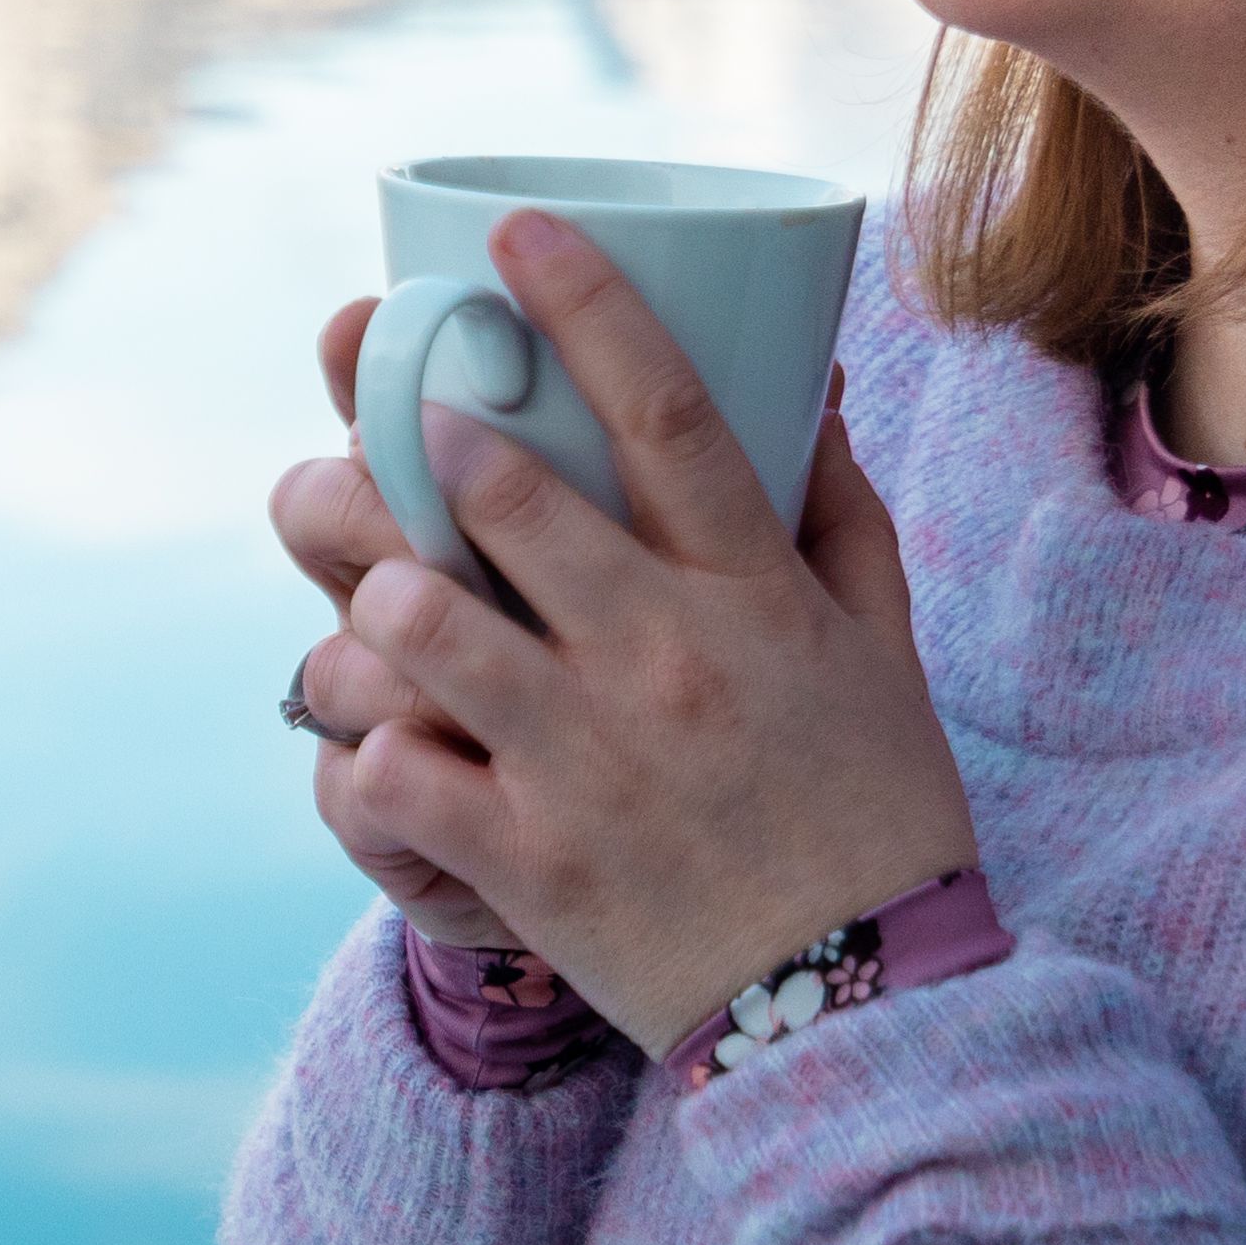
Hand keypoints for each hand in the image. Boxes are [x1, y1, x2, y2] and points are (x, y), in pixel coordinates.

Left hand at [322, 210, 975, 1051]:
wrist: (865, 1013)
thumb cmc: (874, 812)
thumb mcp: (880, 650)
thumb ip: (839, 512)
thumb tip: (813, 378)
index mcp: (754, 596)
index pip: (670, 412)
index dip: (584, 304)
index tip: (517, 231)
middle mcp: (664, 661)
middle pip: (510, 495)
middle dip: (428, 437)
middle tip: (406, 425)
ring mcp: (584, 762)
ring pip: (420, 621)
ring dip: (381, 588)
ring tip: (384, 586)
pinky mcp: (524, 862)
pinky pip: (387, 772)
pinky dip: (365, 747)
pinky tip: (384, 738)